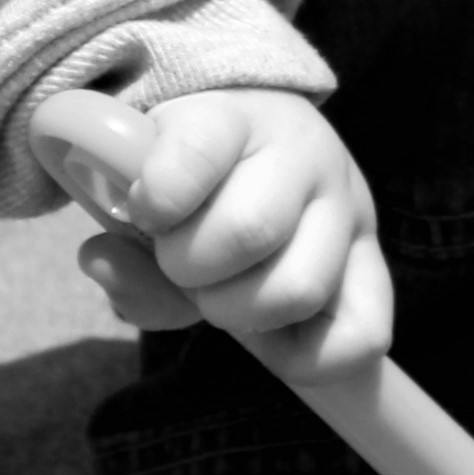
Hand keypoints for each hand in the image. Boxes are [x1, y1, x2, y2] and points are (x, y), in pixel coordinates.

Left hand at [25, 85, 388, 368]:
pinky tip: (267, 333)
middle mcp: (305, 154)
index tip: (144, 209)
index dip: (156, 197)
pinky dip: (300, 356)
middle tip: (182, 263)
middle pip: (248, 230)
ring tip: (224, 294)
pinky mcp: (371, 264)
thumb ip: (121, 244)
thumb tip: (101, 262)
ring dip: (241, 312)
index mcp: (235, 118)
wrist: (259, 150)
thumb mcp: (148, 196)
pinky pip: (359, 337)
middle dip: (191, 268)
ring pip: (298, 288)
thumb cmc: (192, 185)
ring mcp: (347, 209)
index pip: (196, 151)